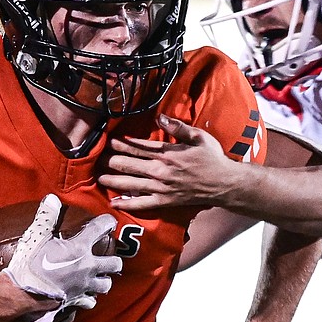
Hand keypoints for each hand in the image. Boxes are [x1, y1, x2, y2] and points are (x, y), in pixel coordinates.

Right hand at [3, 194, 122, 309]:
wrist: (21, 293)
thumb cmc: (29, 264)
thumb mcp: (36, 236)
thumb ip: (46, 217)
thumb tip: (52, 199)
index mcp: (79, 248)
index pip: (100, 229)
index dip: (107, 222)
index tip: (109, 222)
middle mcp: (87, 267)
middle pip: (114, 264)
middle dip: (114, 259)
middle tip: (107, 256)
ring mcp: (83, 285)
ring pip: (106, 284)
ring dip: (104, 279)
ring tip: (98, 275)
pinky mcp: (76, 300)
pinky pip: (90, 301)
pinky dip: (89, 298)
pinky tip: (84, 294)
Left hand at [100, 114, 239, 211]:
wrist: (224, 184)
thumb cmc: (213, 158)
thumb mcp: (198, 136)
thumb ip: (178, 127)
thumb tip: (160, 118)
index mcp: (167, 153)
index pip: (138, 148)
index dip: (121, 144)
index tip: (108, 141)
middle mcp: (160, 170)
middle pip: (129, 165)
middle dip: (111, 161)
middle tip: (97, 159)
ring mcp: (161, 188)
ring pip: (131, 183)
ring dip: (113, 180)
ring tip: (100, 178)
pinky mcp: (165, 201)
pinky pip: (142, 204)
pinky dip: (128, 203)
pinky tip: (114, 203)